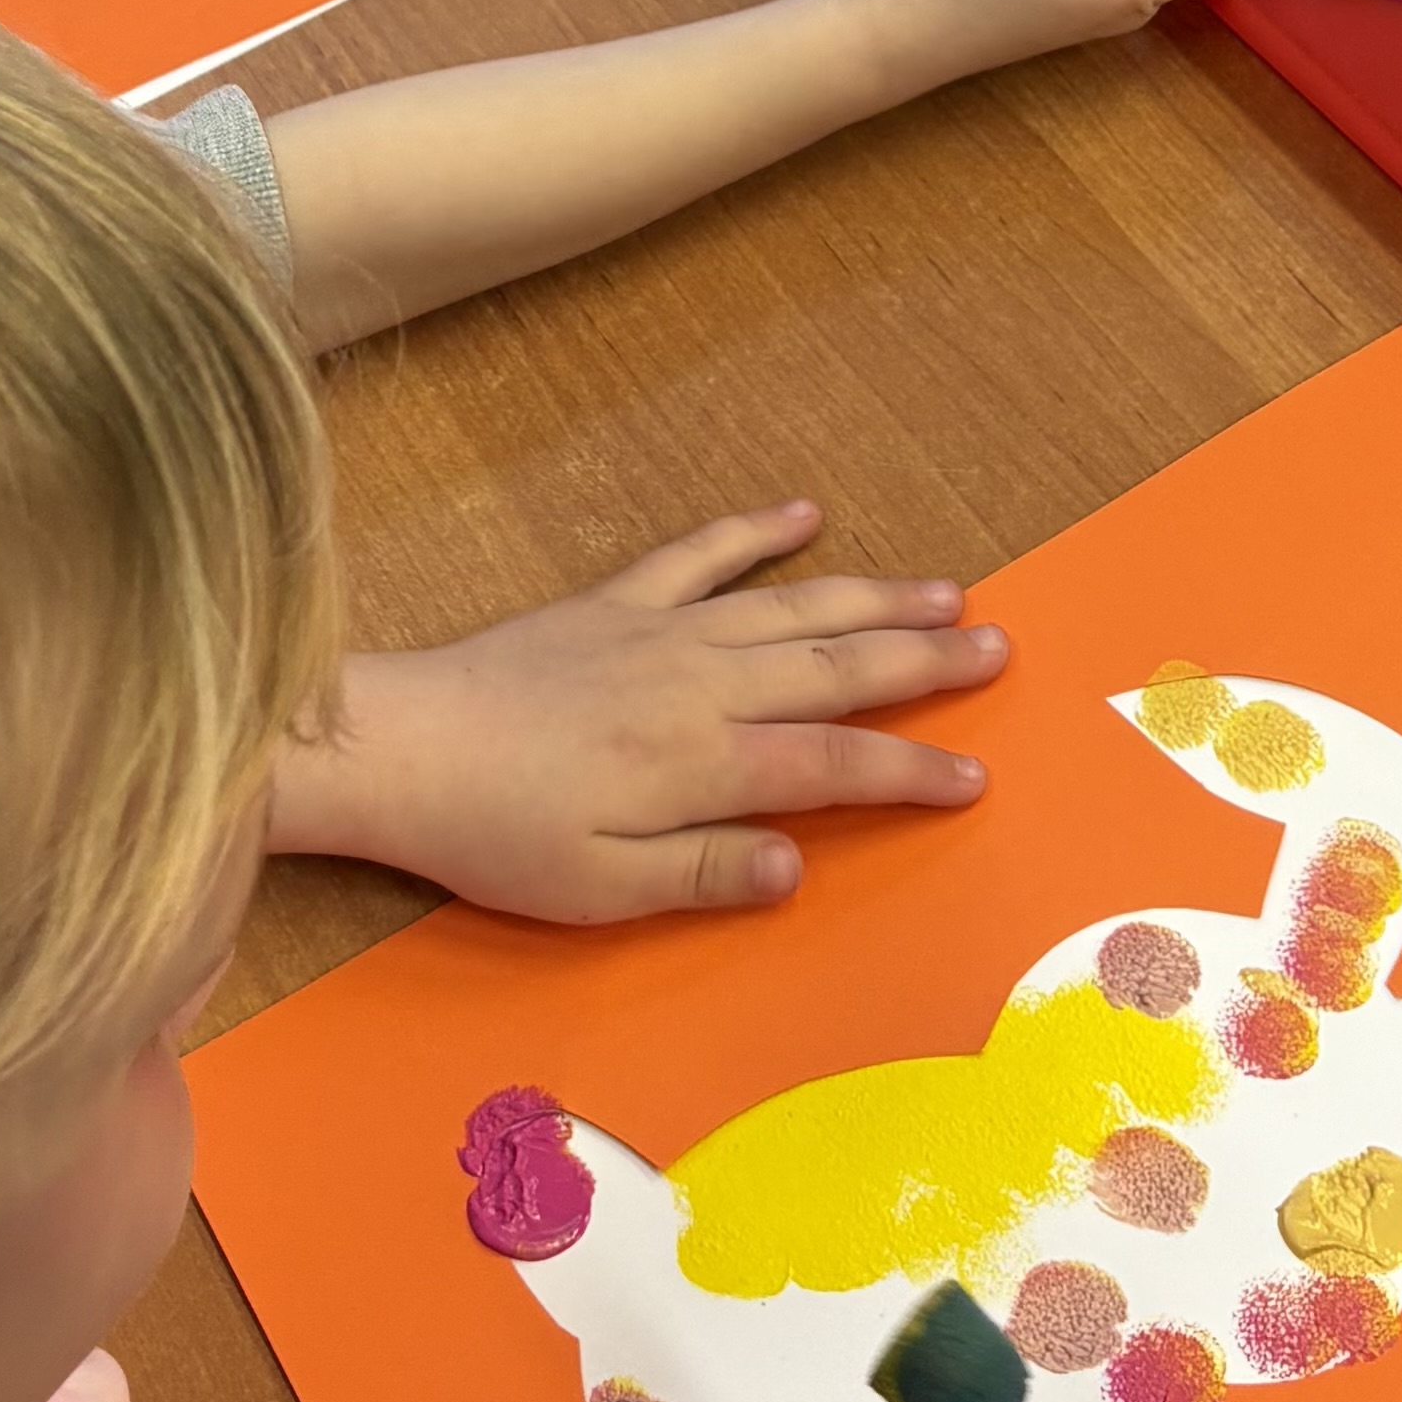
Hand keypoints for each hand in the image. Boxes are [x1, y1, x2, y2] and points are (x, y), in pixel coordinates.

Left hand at [275, 503, 1007, 915]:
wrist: (401, 747)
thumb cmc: (498, 835)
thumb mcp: (600, 889)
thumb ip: (704, 872)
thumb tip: (800, 863)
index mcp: (704, 762)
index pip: (835, 766)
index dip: (911, 770)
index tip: (976, 775)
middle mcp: (701, 685)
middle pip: (837, 668)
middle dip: (925, 661)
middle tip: (1000, 649)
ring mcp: (662, 631)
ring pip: (793, 606)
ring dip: (874, 597)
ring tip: (947, 590)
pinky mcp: (617, 601)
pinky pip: (701, 555)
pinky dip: (756, 531)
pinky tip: (805, 512)